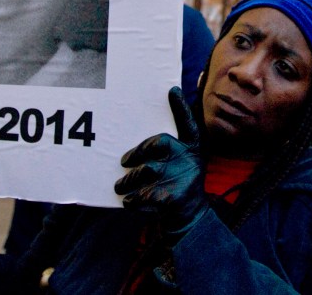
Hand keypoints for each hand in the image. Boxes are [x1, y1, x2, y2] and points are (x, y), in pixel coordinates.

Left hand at [115, 87, 205, 240]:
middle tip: (124, 161)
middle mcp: (190, 160)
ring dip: (128, 181)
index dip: (181, 107)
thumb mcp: (179, 166)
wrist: (190, 222)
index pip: (188, 124)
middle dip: (137, 152)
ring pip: (146, 171)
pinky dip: (133, 200)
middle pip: (159, 144)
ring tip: (119, 187)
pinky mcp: (174, 197)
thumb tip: (135, 146)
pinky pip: (144, 194)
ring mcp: (184, 178)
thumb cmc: (176, 187)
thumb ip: (166, 153)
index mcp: (192, 150)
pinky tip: (128, 203)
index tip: (172, 90)